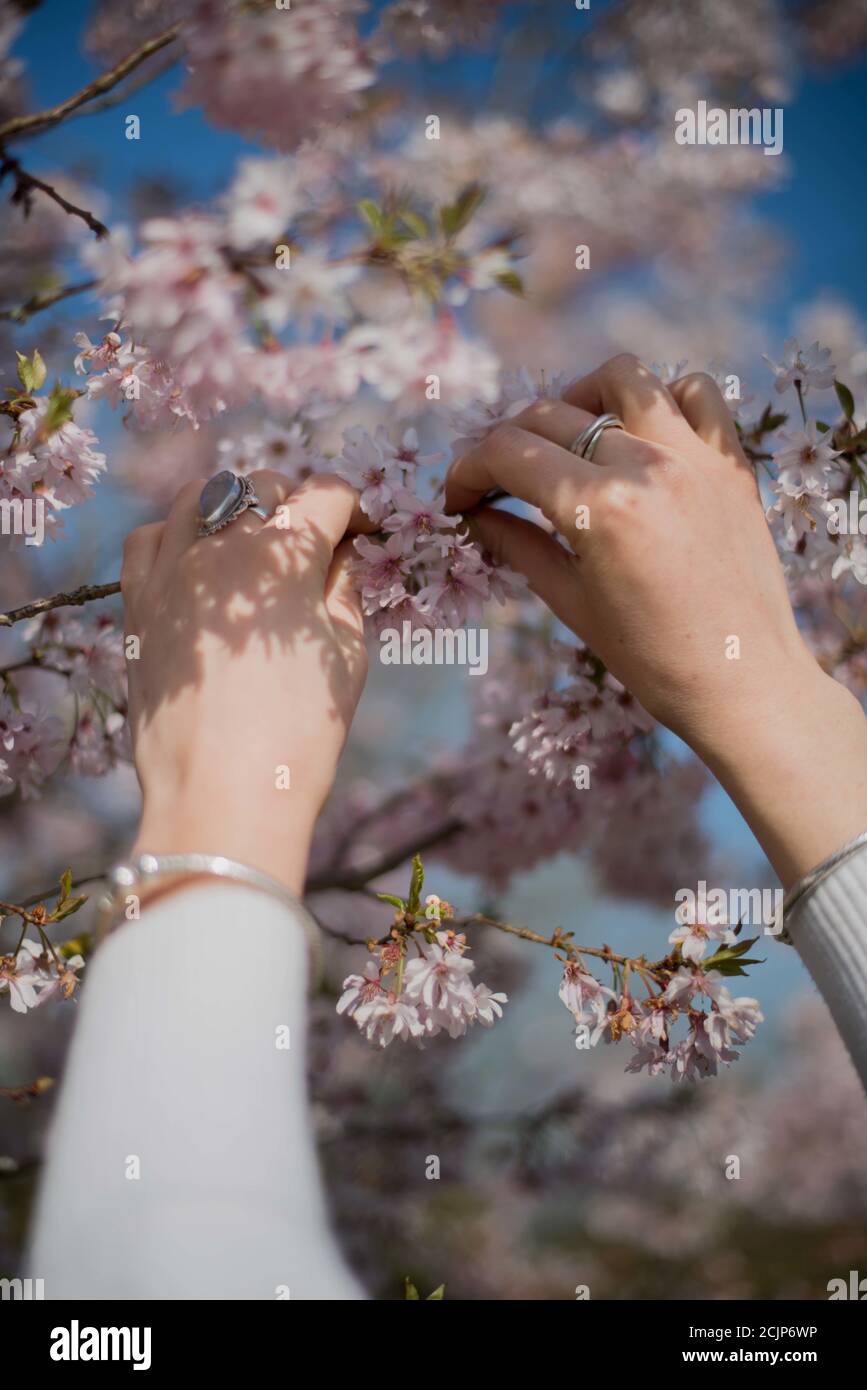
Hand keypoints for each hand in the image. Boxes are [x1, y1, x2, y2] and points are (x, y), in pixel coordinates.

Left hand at [121, 471, 366, 894]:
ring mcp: (171, 570)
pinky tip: (194, 563)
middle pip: (262, 487)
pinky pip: (148, 538)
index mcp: (285, 554)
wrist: (221, 794)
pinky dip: (174, 535)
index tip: (361, 532)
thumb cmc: (299, 733)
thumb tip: (342, 557)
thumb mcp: (347, 658)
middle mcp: (221, 545)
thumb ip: (345, 591)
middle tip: (314, 546)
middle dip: (294, 505)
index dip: (354, 508)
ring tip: (252, 546)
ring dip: (233, 507)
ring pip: (201, 496)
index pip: (326, 495)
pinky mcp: (137, 604)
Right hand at [446, 354, 866, 885]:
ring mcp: (695, 457)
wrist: (745, 683)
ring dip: (579, 397)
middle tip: (496, 482)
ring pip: (622, 378)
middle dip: (506, 444)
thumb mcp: (571, 604)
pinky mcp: (732, 462)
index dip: (466, 470)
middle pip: (550, 415)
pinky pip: (696, 393)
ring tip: (567, 438)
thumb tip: (475, 513)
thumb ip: (518, 545)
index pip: (508, 454)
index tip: (457, 497)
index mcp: (598, 510)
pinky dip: (663, 400)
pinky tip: (641, 436)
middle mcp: (647, 467)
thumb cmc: (652, 660)